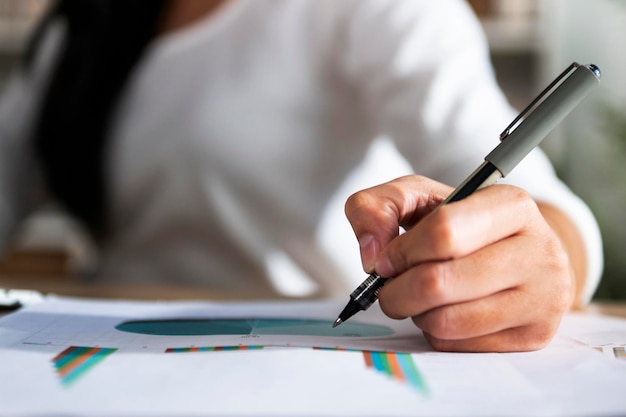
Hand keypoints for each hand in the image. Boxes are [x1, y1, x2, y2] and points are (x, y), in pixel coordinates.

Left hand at [345, 175, 578, 351]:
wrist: (517, 254)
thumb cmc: (462, 225)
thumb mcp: (418, 198)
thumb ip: (376, 207)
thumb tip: (372, 255)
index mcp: (512, 206)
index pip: (443, 232)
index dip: (401, 251)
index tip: (386, 259)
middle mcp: (540, 250)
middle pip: (439, 283)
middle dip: (397, 289)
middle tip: (391, 286)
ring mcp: (543, 297)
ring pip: (447, 321)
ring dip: (416, 312)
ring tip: (420, 296)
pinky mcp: (535, 335)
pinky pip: (459, 345)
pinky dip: (436, 332)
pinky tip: (446, 311)